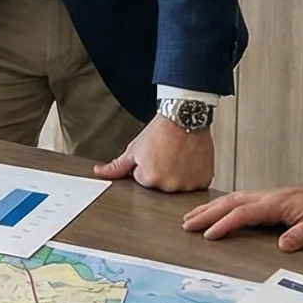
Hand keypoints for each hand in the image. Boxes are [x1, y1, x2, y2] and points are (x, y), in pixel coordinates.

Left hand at [94, 119, 213, 191]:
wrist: (185, 116)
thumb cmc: (161, 131)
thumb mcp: (134, 148)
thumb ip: (117, 166)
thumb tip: (99, 172)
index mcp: (149, 179)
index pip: (144, 181)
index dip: (147, 167)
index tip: (155, 155)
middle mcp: (169, 185)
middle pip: (162, 186)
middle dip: (163, 173)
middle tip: (167, 155)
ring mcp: (188, 184)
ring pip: (180, 186)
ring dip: (180, 175)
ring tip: (179, 156)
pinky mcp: (203, 180)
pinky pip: (196, 185)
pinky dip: (195, 175)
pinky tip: (191, 160)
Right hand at [179, 182, 302, 247]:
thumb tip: (283, 245)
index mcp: (275, 204)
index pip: (244, 213)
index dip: (225, 224)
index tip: (209, 235)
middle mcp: (264, 197)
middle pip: (229, 203)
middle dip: (206, 214)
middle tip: (187, 225)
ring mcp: (262, 196)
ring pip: (229, 200)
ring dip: (209, 208)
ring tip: (190, 218)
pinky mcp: (263, 199)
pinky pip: (235, 200)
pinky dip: (219, 205)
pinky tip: (211, 210)